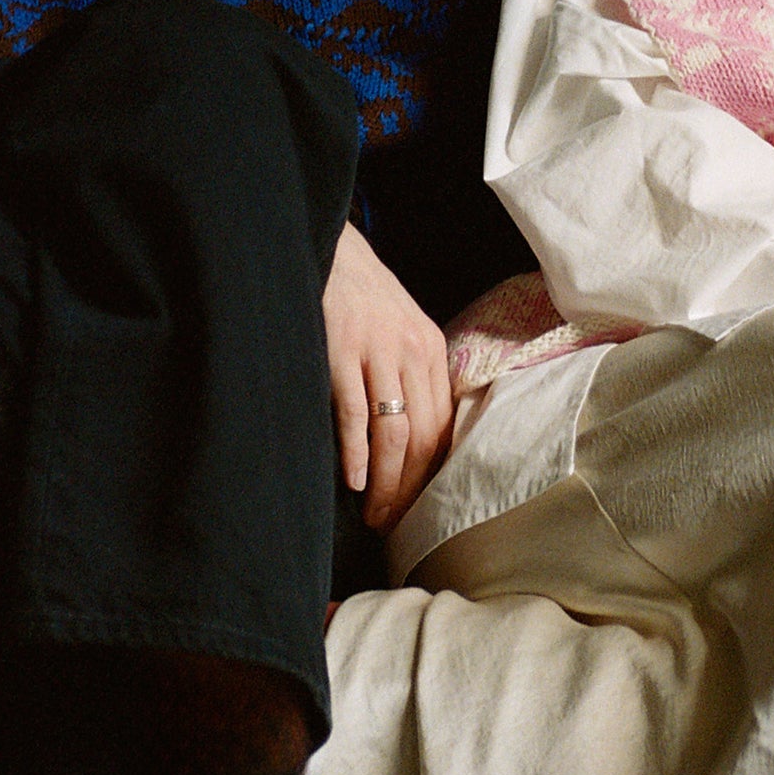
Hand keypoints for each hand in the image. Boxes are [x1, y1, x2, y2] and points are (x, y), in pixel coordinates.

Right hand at [322, 223, 453, 529]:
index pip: (442, 428)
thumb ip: (412, 376)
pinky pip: (354, 412)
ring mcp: (376, 351)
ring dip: (385, 482)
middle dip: (409, 489)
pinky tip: (354, 479)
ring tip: (374, 513)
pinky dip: (356, 452)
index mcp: (430, 350)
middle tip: (391, 524)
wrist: (331, 250)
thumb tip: (414, 442)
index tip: (417, 508)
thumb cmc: (364, 299)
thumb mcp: (401, 330)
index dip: (431, 475)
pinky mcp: (341, 350)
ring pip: (392, 433)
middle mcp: (412, 351)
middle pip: (422, 438)